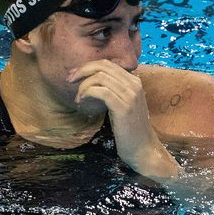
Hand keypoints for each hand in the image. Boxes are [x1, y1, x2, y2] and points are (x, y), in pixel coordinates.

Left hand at [69, 60, 179, 178]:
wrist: (144, 150)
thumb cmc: (129, 130)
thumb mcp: (122, 104)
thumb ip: (113, 90)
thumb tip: (90, 79)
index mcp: (134, 81)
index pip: (107, 63)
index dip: (87, 66)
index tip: (74, 75)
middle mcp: (134, 84)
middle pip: (103, 66)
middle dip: (82, 70)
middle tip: (69, 80)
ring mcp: (131, 95)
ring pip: (100, 77)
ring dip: (83, 85)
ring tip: (78, 98)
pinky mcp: (124, 108)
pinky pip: (101, 91)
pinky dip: (87, 93)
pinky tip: (82, 102)